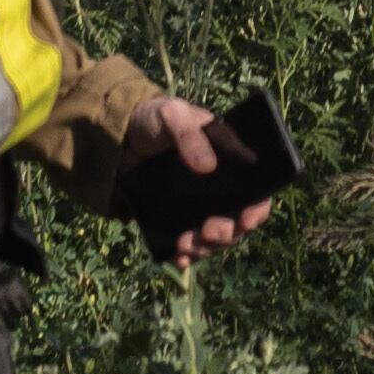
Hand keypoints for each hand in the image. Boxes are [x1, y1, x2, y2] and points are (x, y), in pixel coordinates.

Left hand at [132, 95, 274, 263]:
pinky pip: (190, 244)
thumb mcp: (170, 115)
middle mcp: (219, 188)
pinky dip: (188, 255)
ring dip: (206, 247)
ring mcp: (197, 206)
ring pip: (214, 237)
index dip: (256, 208)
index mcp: (227, 161)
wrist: (116, 137)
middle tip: (208, 232)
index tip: (246, 220)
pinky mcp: (175, 219)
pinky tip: (179, 258)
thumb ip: (188, 133)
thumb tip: (209, 167)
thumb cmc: (152, 119)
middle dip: (226, 233)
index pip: (255, 190)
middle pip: (236, 221)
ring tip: (185, 245)